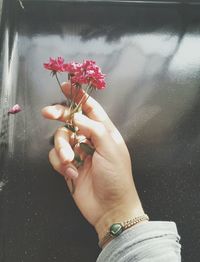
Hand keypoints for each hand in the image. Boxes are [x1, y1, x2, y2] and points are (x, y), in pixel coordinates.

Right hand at [41, 82, 144, 241]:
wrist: (110, 207)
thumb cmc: (116, 177)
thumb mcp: (110, 149)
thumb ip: (94, 128)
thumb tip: (76, 117)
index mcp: (104, 132)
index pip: (91, 108)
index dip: (79, 96)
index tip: (66, 86)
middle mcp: (90, 139)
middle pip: (70, 120)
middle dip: (59, 115)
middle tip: (47, 113)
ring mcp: (79, 152)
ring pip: (61, 139)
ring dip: (62, 149)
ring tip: (71, 162)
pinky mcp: (69, 166)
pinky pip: (57, 156)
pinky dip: (61, 164)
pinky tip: (71, 174)